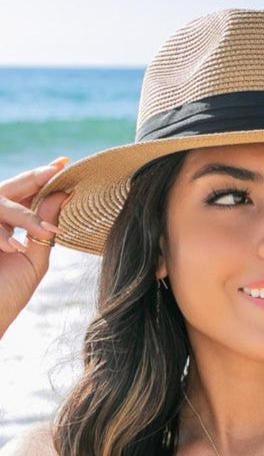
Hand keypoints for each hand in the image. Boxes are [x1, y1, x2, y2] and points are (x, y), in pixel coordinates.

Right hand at [0, 157, 70, 337]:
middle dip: (32, 178)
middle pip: (8, 190)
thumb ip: (45, 225)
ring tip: (45, 232)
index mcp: (8, 225)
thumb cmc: (9, 293)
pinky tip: (17, 247)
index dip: (42, 177)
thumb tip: (65, 193)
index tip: (64, 162)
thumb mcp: (35, 258)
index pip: (25, 194)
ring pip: (0, 206)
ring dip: (22, 216)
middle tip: (56, 170)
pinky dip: (2, 235)